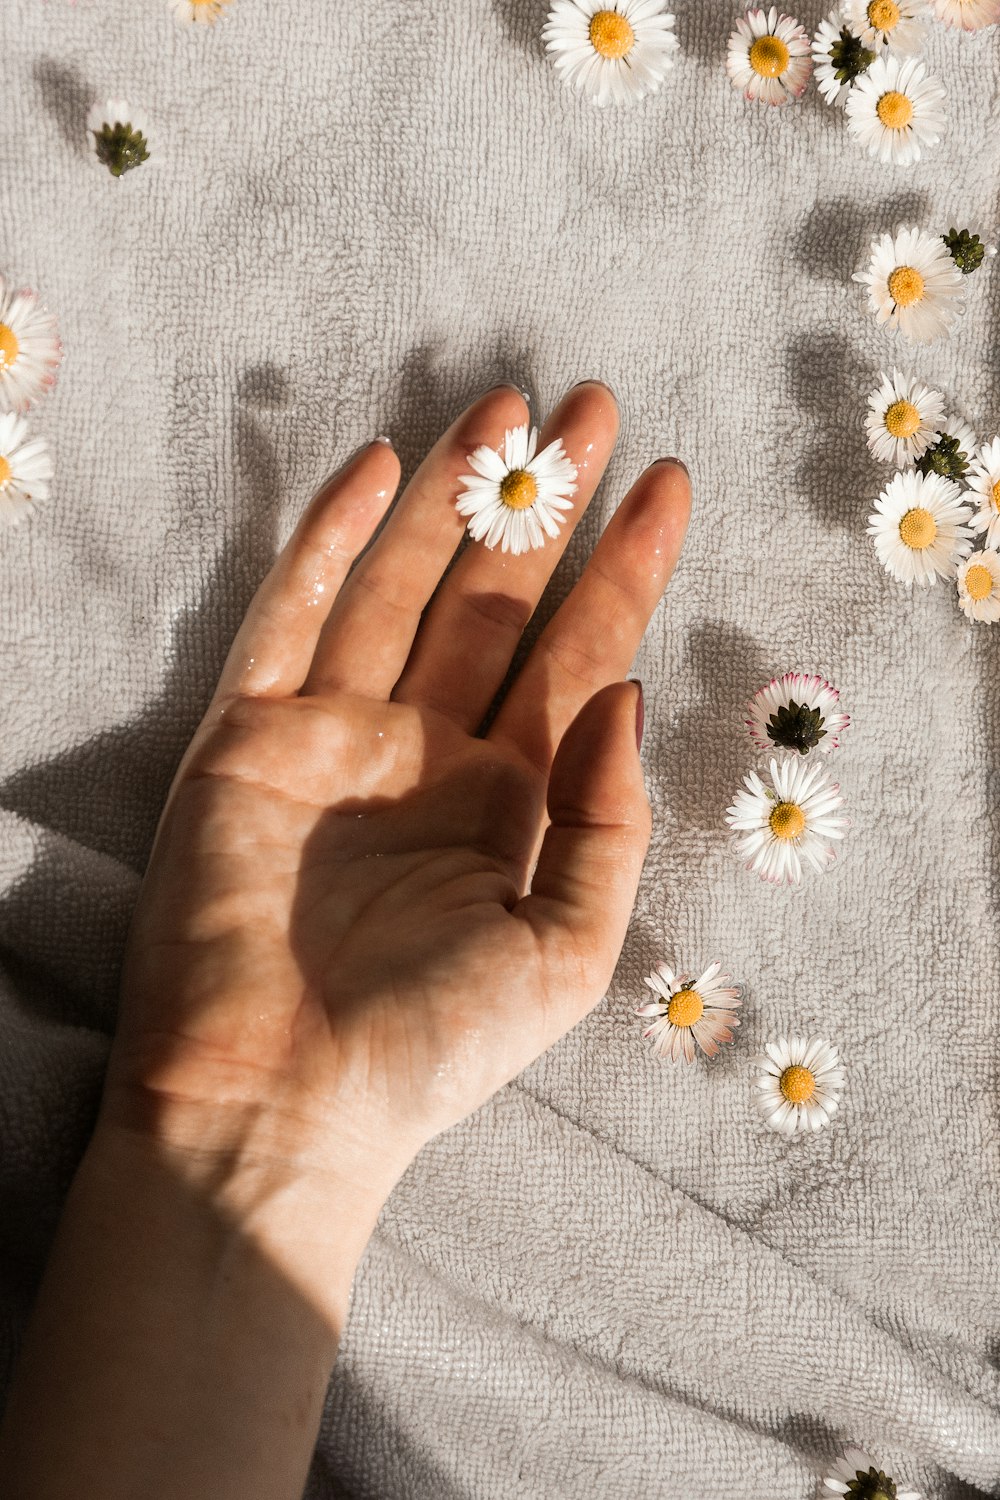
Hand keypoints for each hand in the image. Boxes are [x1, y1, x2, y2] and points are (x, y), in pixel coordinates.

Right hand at [103, 381, 690, 1191]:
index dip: (628, 573)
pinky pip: (291, 616)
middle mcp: (428, 752)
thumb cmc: (429, 1048)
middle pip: (498, 600)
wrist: (276, 1105)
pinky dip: (330, 542)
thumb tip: (623, 692)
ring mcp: (336, 735)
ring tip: (507, 407)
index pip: (581, 656)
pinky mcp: (248, 736)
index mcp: (510, 801)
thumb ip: (608, 824)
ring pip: (403, 586)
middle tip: (594, 409)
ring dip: (451, 497)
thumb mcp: (566, 953)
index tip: (672, 485)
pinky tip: (381, 467)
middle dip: (546, 507)